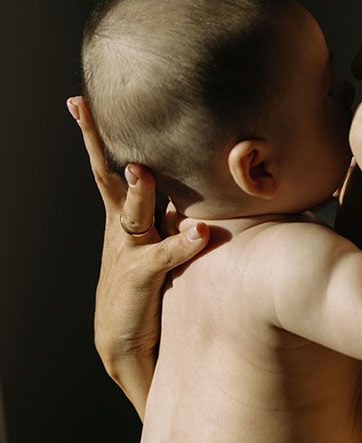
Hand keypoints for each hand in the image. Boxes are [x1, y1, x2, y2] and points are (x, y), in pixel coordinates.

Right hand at [66, 96, 210, 416]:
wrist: (126, 343)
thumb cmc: (149, 285)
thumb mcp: (157, 240)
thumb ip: (173, 211)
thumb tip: (200, 184)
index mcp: (123, 215)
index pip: (109, 166)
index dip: (95, 133)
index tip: (79, 99)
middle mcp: (121, 227)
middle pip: (105, 176)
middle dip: (93, 141)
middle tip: (83, 107)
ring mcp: (129, 251)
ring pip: (131, 213)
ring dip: (138, 192)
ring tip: (144, 170)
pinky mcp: (142, 278)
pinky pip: (164, 256)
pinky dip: (183, 242)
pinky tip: (201, 231)